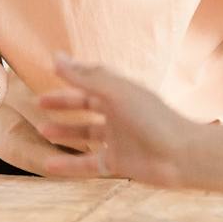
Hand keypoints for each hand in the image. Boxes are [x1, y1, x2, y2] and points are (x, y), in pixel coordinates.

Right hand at [35, 55, 206, 186]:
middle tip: (40, 103)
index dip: (73, 75)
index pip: (92, 81)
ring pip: (86, 135)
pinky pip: (88, 163)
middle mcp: (119, 114)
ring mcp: (118, 140)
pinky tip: (47, 164)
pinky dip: (68, 164)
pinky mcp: (118, 163)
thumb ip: (85, 76)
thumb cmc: (153, 118)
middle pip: (86, 106)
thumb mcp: (116, 92)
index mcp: (121, 93)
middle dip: (64, 104)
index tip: (51, 70)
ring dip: (65, 132)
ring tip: (42, 130)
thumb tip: (56, 57)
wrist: (182, 156)